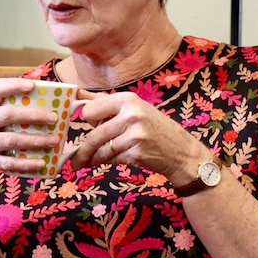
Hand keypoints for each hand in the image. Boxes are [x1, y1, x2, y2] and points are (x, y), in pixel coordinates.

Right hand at [0, 78, 64, 190]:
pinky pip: (8, 163)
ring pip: (10, 140)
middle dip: (33, 115)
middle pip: (7, 114)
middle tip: (54, 118)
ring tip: (53, 140)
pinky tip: (41, 163)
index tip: (33, 85)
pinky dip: (26, 164)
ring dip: (35, 140)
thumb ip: (3, 114)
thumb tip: (41, 108)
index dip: (14, 85)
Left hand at [69, 91, 209, 184]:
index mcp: (127, 99)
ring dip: (93, 158)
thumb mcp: (134, 108)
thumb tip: (77, 95)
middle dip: (84, 148)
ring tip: (86, 163)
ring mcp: (135, 135)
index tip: (89, 127)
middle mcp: (131, 114)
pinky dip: (109, 162)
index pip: (89, 110)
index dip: (88, 120)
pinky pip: (112, 159)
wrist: (182, 152)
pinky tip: (114, 160)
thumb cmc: (155, 128)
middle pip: (93, 134)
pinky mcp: (137, 153)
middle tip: (76, 158)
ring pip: (101, 150)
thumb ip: (105, 102)